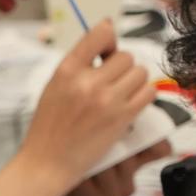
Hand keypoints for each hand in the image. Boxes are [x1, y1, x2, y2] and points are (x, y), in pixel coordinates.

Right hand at [0, 20, 157, 195]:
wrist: (47, 162)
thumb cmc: (48, 127)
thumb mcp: (54, 88)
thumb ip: (78, 66)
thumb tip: (107, 37)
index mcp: (66, 70)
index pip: (100, 33)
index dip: (110, 38)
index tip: (107, 51)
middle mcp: (87, 81)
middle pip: (126, 57)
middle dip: (122, 68)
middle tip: (112, 83)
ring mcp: (106, 99)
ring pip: (140, 73)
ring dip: (135, 82)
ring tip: (121, 95)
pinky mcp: (122, 117)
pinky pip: (148, 92)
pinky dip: (143, 97)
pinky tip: (130, 105)